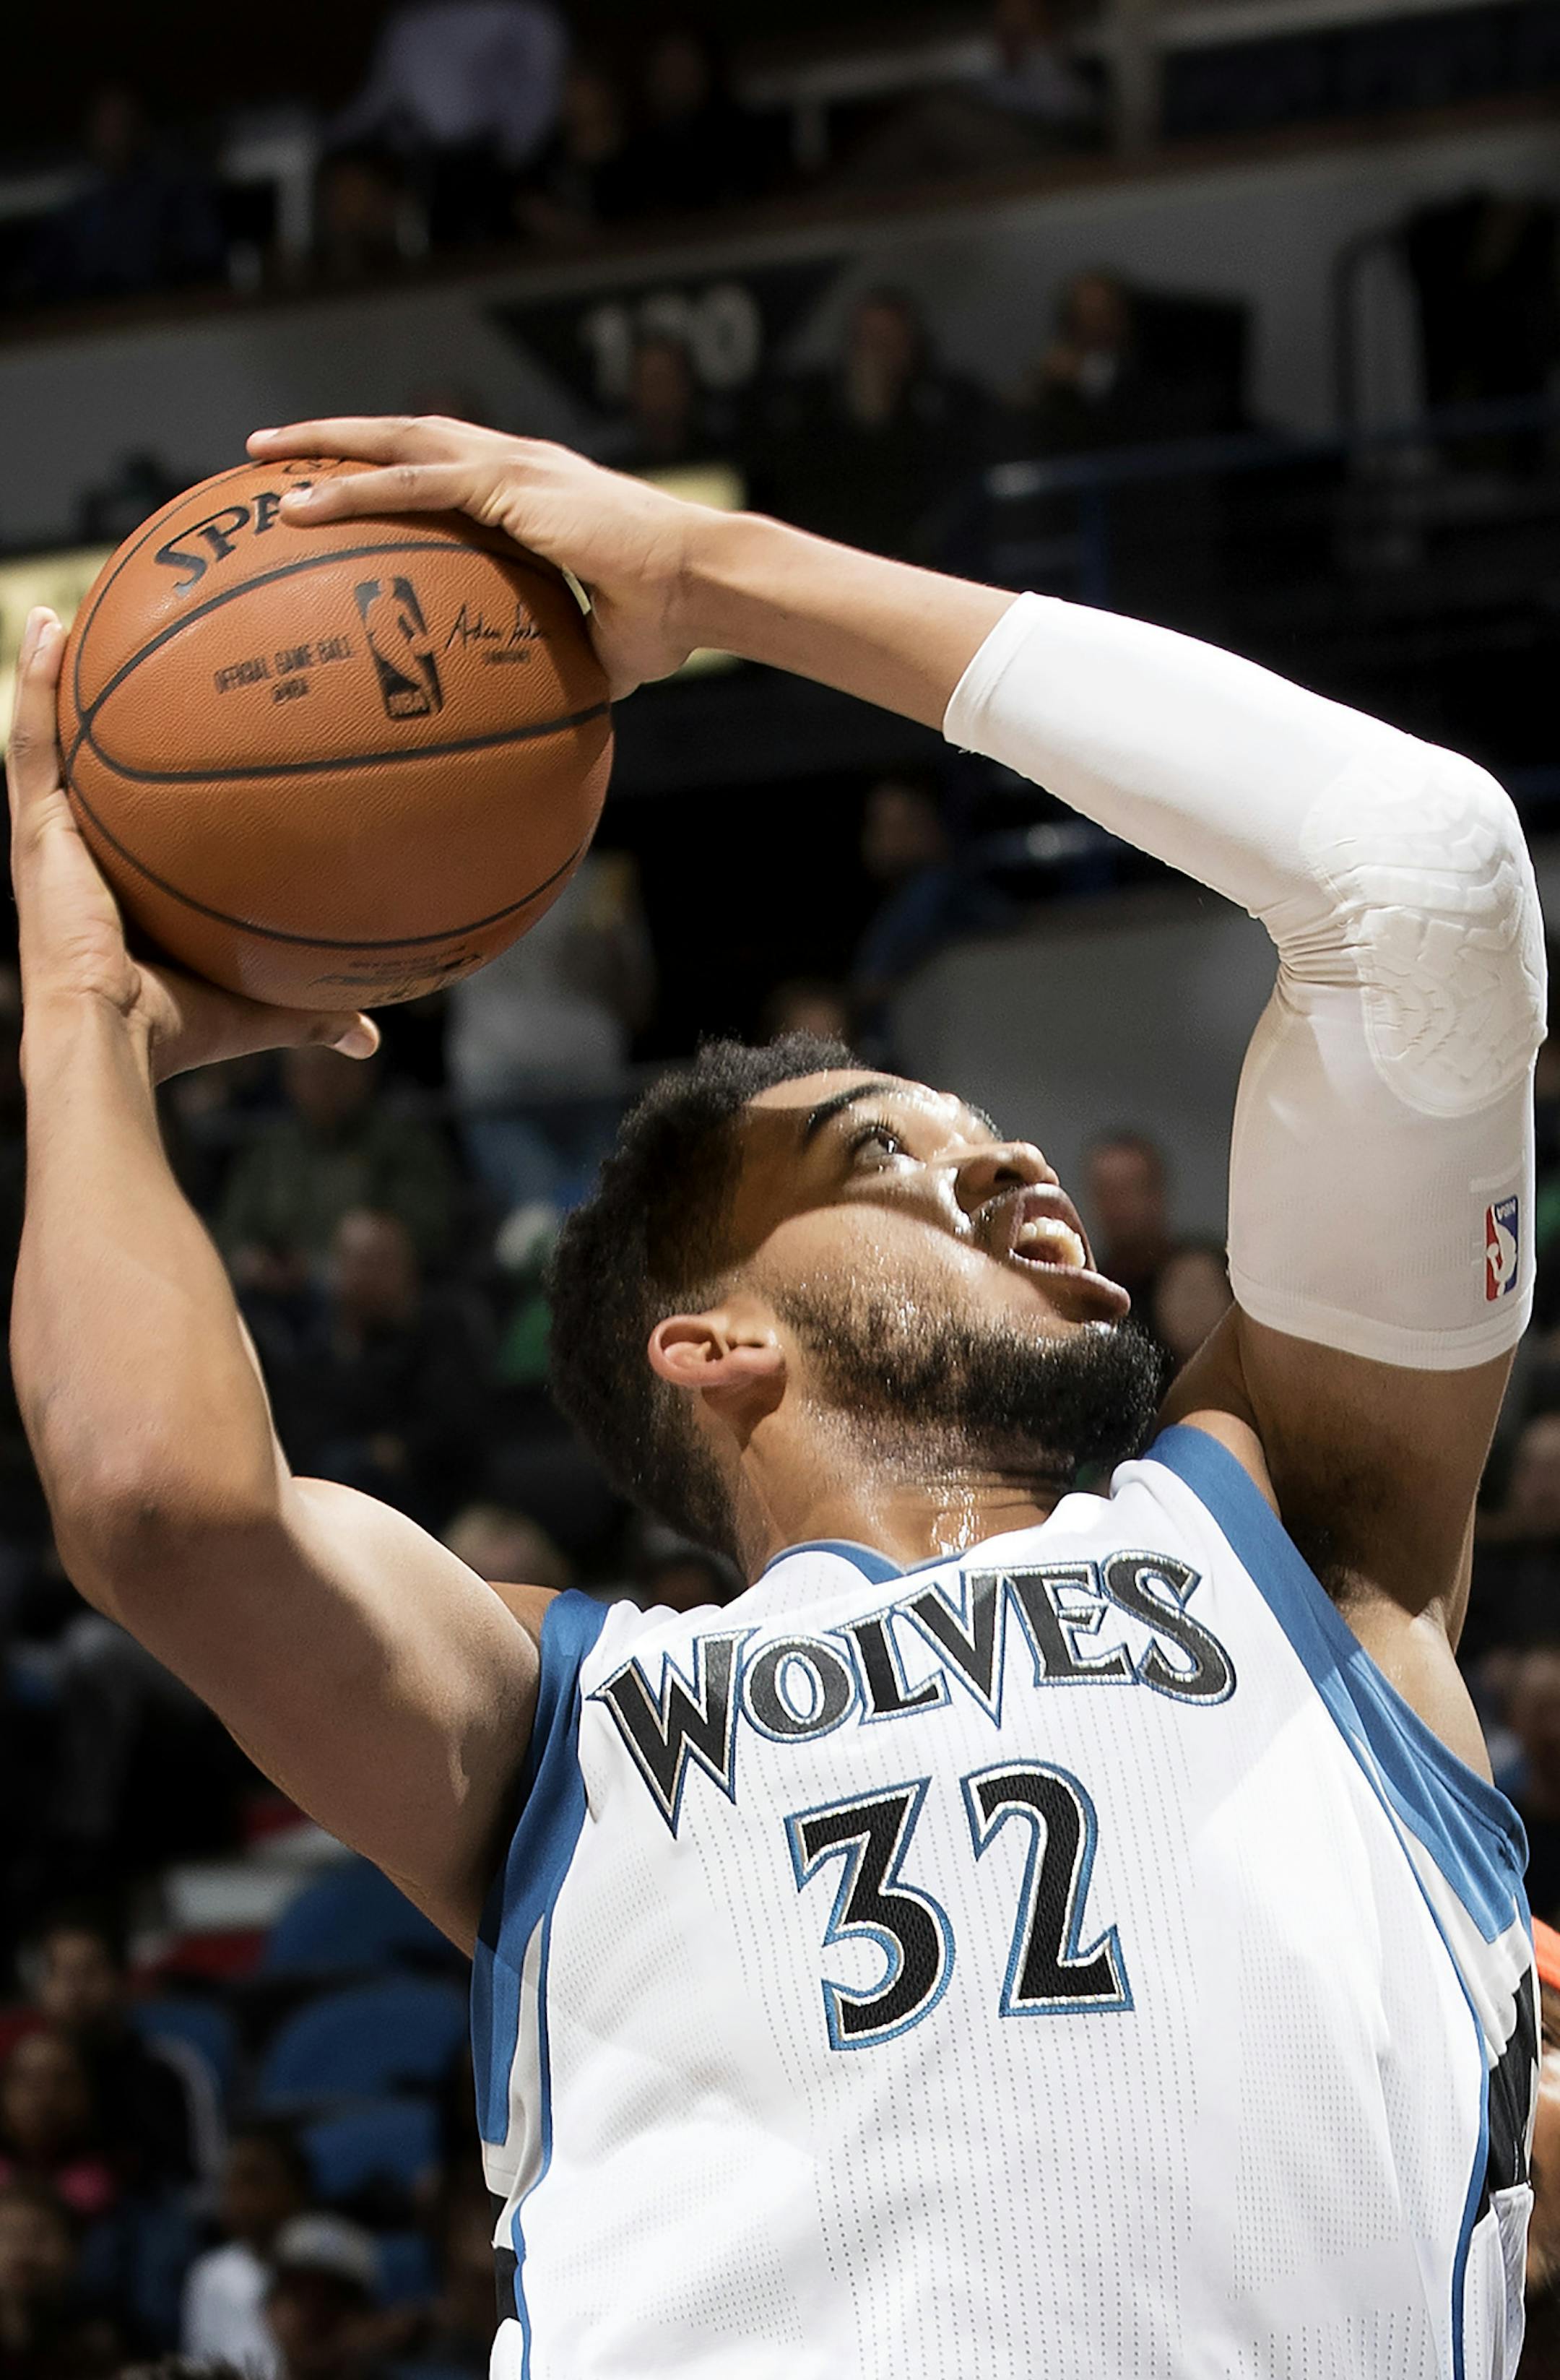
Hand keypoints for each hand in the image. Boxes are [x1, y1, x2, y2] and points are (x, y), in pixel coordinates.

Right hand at [7, 609, 379, 1081]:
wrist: (109, 1036)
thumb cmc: (176, 1031)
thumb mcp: (257, 1006)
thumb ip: (312, 1013)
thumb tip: (371, 1040)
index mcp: (115, 890)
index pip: (125, 822)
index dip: (137, 784)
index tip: (171, 741)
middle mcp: (75, 857)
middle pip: (82, 771)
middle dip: (94, 714)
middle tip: (117, 654)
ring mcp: (48, 839)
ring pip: (45, 740)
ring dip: (52, 677)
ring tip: (67, 615)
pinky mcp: (34, 828)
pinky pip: (33, 739)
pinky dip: (38, 680)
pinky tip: (53, 623)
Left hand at [247, 416, 707, 695]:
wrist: (704, 586)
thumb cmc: (672, 621)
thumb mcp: (602, 650)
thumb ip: (566, 662)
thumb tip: (548, 712)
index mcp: (534, 492)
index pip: (446, 467)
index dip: (390, 468)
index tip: (340, 481)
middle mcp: (516, 464)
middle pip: (406, 436)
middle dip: (336, 438)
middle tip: (271, 450)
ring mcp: (511, 466)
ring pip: (395, 441)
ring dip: (325, 446)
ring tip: (262, 456)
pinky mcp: (508, 484)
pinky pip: (410, 484)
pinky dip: (351, 489)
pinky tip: (298, 505)